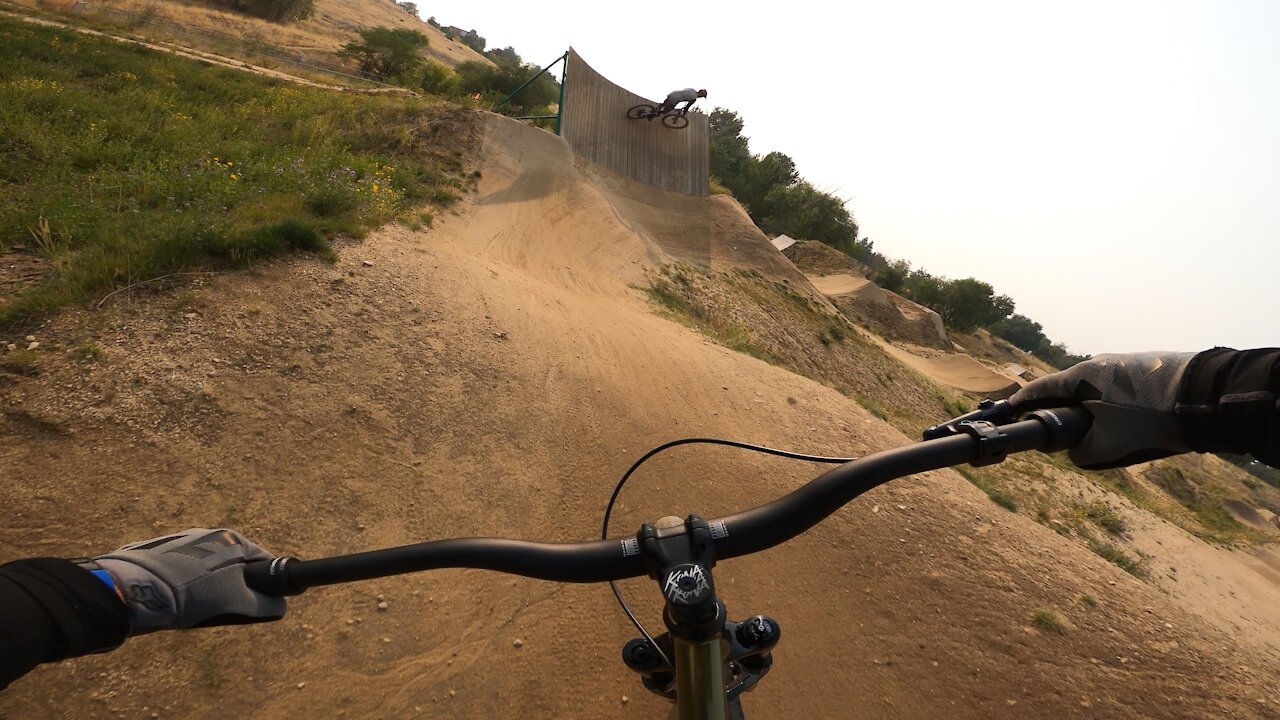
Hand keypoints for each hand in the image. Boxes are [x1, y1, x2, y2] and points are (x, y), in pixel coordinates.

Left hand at [95, 528, 286, 633]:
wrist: (133, 589)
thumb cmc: (191, 594)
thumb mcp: (236, 603)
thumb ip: (264, 605)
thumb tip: (281, 607)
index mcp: (232, 539)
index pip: (263, 560)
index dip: (266, 584)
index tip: (260, 603)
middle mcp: (208, 533)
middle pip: (233, 564)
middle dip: (232, 587)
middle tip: (222, 609)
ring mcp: (180, 539)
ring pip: (205, 567)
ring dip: (205, 586)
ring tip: (192, 608)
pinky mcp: (155, 550)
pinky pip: (179, 569)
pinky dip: (181, 584)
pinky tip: (172, 601)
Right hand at [1010, 352, 1197, 469]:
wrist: (1204, 398)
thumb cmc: (1149, 421)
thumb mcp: (1106, 446)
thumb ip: (1079, 452)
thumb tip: (1073, 450)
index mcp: (1080, 376)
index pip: (1039, 389)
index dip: (1021, 404)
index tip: (1009, 413)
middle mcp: (1097, 364)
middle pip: (1068, 390)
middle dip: (1061, 412)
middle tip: (1060, 435)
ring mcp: (1122, 363)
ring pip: (1095, 390)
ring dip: (1092, 410)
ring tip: (1105, 434)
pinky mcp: (1145, 367)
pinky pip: (1117, 389)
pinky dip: (1113, 405)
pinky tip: (1130, 422)